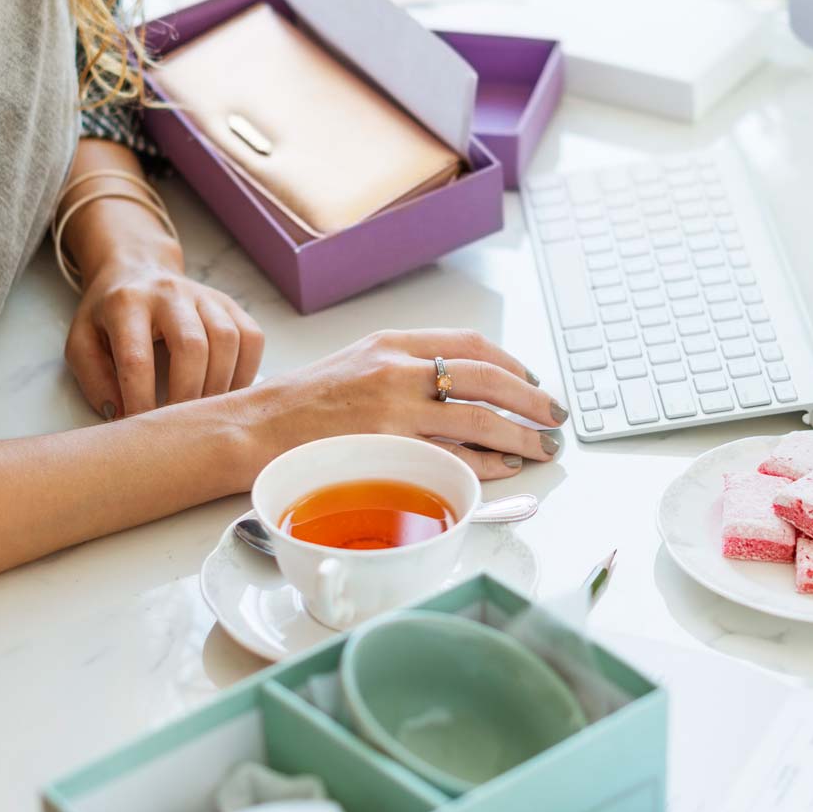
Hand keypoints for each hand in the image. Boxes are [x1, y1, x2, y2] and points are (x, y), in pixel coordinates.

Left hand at [66, 254, 264, 417]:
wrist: (137, 269)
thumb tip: (121, 414)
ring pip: (227, 340)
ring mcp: (205, 295)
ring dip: (220, 385)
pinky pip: (251, 337)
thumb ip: (94, 379)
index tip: (141, 427)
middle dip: (187, 394)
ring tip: (205, 412)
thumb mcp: (81, 341)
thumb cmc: (108, 315)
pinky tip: (228, 392)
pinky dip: (246, 370)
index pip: (137, 358)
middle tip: (179, 424)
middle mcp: (169, 293)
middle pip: (192, 346)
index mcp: (126, 303)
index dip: (141, 399)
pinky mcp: (229, 303)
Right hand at [244, 328, 565, 480]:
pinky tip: (505, 467)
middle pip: (486, 379)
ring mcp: (393, 411)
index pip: (470, 344)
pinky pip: (451, 457)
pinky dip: (486, 463)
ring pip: (477, 419)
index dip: (511, 364)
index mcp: (393, 344)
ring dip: (519, 434)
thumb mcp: (360, 363)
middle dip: (530, 399)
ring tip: (543, 445)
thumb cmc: (306, 403)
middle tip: (555, 415)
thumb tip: (467, 388)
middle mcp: (398, 371)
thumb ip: (409, 367)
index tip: (531, 381)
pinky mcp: (387, 450)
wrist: (257, 429)